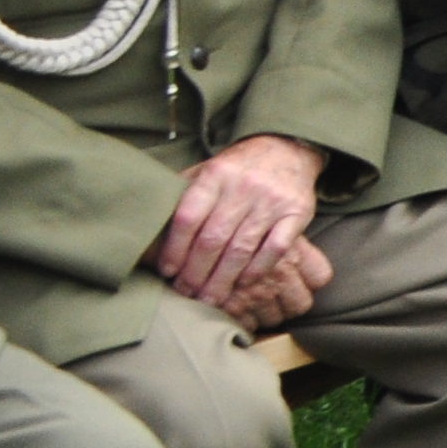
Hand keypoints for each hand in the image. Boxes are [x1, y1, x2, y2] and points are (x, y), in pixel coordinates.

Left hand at [158, 133, 325, 314]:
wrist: (287, 148)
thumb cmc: (237, 169)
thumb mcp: (206, 170)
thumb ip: (181, 195)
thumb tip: (148, 229)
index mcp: (216, 174)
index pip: (188, 218)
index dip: (174, 250)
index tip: (167, 272)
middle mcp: (244, 185)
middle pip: (213, 239)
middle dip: (195, 273)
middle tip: (186, 294)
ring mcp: (272, 199)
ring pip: (241, 249)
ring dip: (222, 280)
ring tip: (209, 299)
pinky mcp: (298, 212)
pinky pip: (274, 249)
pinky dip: (256, 270)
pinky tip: (242, 283)